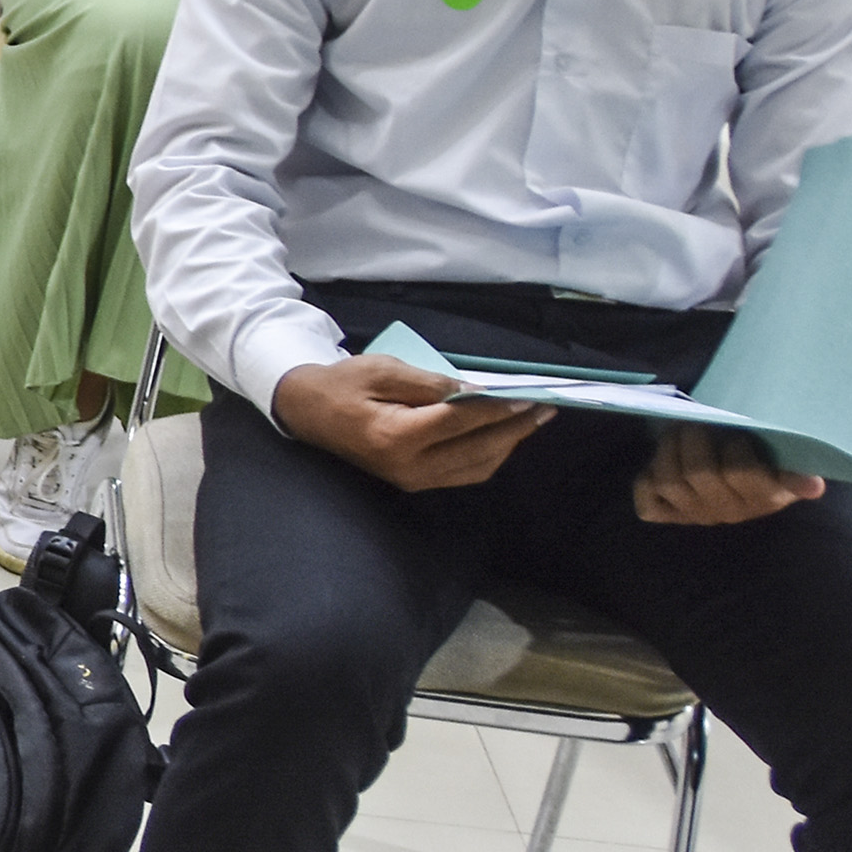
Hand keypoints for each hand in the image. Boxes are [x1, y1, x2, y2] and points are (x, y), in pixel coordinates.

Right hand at [271, 354, 552, 491]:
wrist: (307, 412)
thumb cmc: (343, 384)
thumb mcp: (384, 369)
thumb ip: (432, 383)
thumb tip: (475, 391)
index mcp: (396, 436)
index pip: (460, 422)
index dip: (498, 409)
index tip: (529, 396)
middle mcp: (407, 466)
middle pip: (477, 450)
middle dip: (515, 429)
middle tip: (545, 409)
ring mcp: (411, 479)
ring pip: (477, 467)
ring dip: (508, 444)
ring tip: (532, 421)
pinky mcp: (414, 482)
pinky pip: (464, 474)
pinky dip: (490, 456)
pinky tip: (503, 437)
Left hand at [634, 420, 824, 525]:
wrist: (747, 496)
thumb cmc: (767, 465)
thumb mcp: (788, 465)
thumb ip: (796, 471)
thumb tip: (814, 486)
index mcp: (762, 497)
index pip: (742, 472)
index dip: (736, 449)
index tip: (740, 433)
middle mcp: (727, 510)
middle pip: (698, 472)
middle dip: (693, 438)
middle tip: (696, 420)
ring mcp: (695, 516)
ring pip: (669, 482)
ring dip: (667, 451)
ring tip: (677, 432)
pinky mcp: (668, 516)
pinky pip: (647, 504)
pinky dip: (646, 482)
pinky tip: (658, 467)